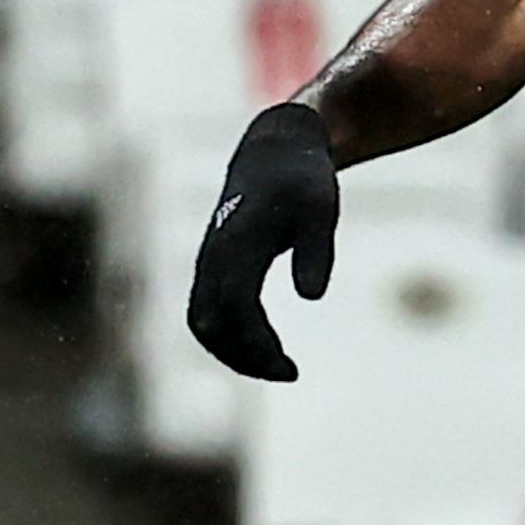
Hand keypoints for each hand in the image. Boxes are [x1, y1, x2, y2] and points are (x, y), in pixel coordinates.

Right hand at [187, 100, 341, 381]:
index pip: (235, 307)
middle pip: (210, 323)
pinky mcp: (211, 266)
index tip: (290, 368)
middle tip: (289, 372)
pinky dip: (228, 338)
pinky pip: (206, 312)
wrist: (274, 152)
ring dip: (233, 353)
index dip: (257, 344)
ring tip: (278, 367)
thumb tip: (312, 296)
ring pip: (202, 322)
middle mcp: (214, 256)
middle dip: (244, 357)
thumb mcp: (321, 210)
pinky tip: (263, 350)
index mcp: (237, 243)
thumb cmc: (303, 181)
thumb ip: (317, 251)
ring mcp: (207, 261)